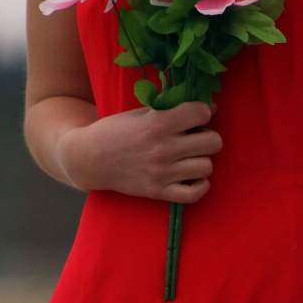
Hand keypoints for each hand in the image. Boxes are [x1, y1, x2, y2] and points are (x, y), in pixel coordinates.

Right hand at [59, 100, 221, 201]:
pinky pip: (195, 194)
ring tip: (190, 157)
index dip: (202, 112)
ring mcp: (162, 173)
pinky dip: (200, 185)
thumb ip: (172, 110)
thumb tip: (211, 108)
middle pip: (213, 142)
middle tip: (195, 138)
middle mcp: (163, 149)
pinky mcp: (158, 192)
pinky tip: (192, 177)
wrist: (89, 159)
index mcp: (157, 124)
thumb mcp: (141, 113)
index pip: (201, 113)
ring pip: (206, 167)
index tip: (195, 116)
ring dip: (202, 160)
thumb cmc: (116, 131)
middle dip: (207, 137)